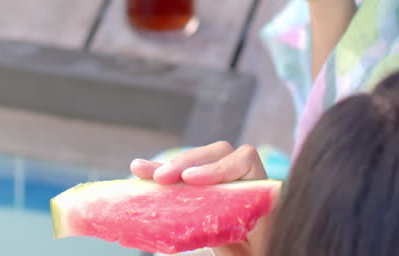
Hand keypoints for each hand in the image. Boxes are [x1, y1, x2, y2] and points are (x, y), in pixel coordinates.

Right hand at [130, 142, 274, 255]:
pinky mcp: (200, 187)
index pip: (245, 159)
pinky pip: (180, 174)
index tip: (191, 180)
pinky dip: (159, 172)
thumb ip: (230, 242)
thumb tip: (202, 222)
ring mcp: (219, 180)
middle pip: (216, 153)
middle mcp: (240, 179)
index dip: (218, 166)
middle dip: (185, 162)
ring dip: (166, 166)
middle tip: (160, 178)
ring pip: (194, 160)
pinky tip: (139, 172)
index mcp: (259, 192)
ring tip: (141, 172)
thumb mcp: (243, 255)